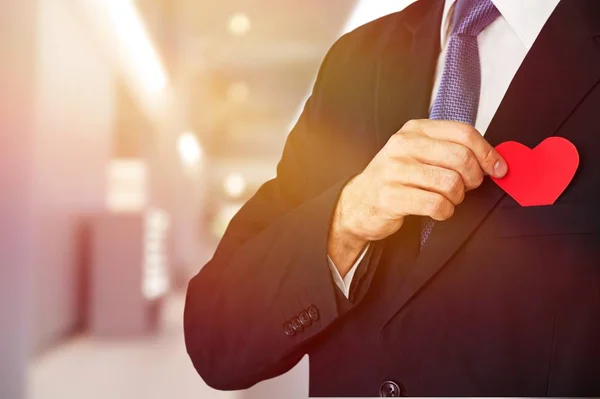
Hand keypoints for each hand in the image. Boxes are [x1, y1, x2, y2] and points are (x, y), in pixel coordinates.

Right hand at [328, 119, 506, 275]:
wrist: (360, 202)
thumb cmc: (398, 178)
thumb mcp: (421, 154)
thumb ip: (452, 150)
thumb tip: (495, 160)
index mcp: (415, 129)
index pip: (464, 133)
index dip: (488, 153)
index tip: (498, 169)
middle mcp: (403, 145)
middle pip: (461, 158)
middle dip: (473, 179)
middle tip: (467, 187)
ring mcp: (394, 170)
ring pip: (450, 183)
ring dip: (457, 197)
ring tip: (447, 199)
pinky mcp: (390, 196)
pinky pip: (436, 204)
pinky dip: (444, 211)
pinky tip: (437, 210)